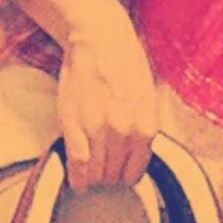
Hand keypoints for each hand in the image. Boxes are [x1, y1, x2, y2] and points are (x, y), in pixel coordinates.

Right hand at [56, 10, 157, 193]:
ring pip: (97, 172)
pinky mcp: (74, 126)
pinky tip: (76, 182)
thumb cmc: (125, 63)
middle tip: (103, 174)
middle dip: (109, 177)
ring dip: (93, 179)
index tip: (120, 176)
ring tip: (89, 178)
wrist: (99, 40)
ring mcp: (98, 130)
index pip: (137, 169)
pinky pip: (77, 163)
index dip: (127, 176)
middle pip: (116, 173)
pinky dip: (76, 176)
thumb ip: (145, 125)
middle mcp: (124, 132)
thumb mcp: (148, 96)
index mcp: (146, 126)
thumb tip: (140, 150)